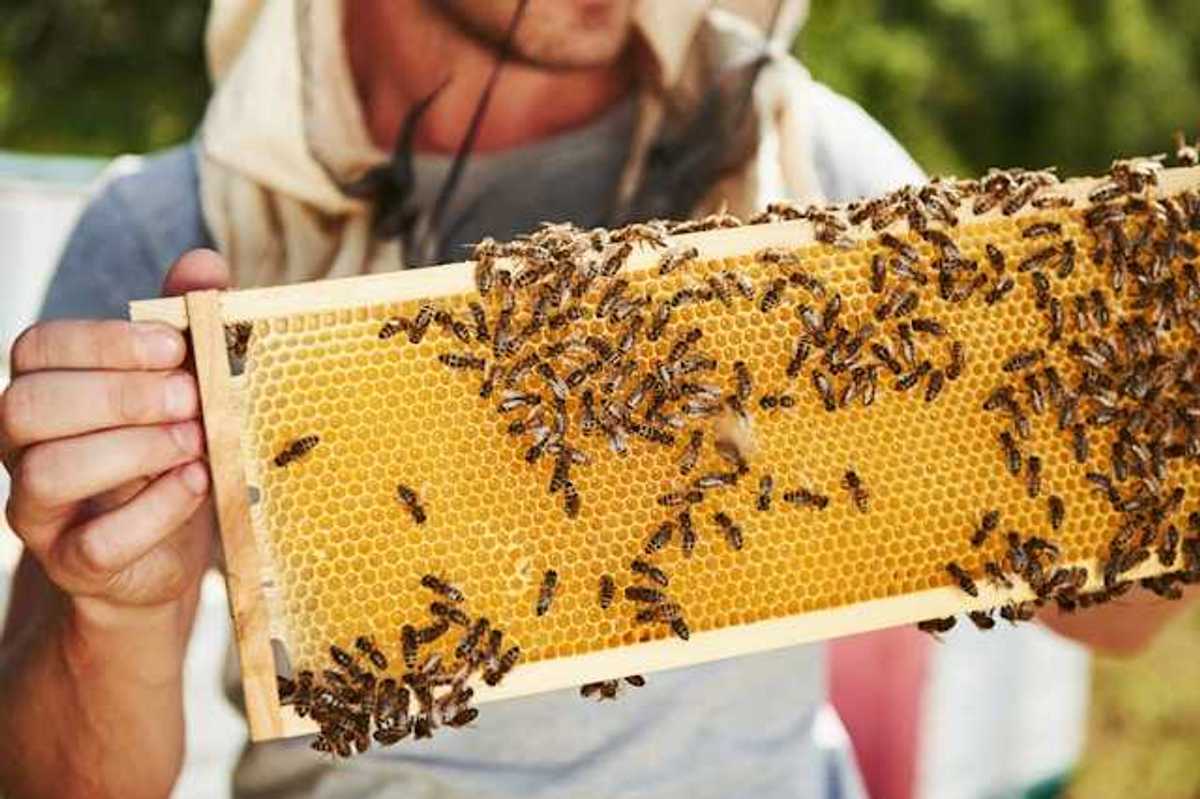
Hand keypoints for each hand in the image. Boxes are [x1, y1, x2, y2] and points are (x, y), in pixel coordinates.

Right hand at [1, 250, 228, 613]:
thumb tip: (203, 265)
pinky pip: (94, 542)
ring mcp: (41, 510)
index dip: (103, 342)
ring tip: (195, 440)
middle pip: (27, 405)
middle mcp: (25, 447)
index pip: (37, 348)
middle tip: (190, 397)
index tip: (175, 346)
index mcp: (47, 390)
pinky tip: (196, 483)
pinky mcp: (75, 564)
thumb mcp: (184, 386)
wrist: (161, 556)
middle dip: (116, 395)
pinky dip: (154, 510)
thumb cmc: (169, 454)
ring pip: (46, 472)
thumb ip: (187, 325)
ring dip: (133, 450)